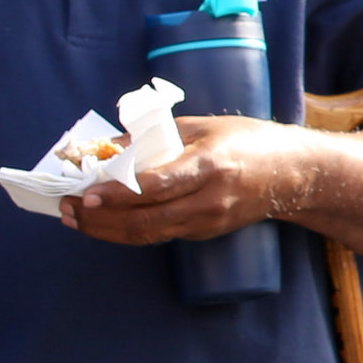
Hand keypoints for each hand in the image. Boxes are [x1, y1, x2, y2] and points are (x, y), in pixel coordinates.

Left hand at [65, 114, 306, 243]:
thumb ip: (156, 137)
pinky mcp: (206, 232)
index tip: (86, 193)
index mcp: (209, 166)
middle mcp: (208, 200)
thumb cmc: (250, 142)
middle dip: (100, 217)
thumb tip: (109, 147)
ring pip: (147, 234)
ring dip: (107, 229)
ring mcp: (208, 222)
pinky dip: (127, 230)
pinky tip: (105, 222)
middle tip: (69, 208)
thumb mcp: (203, 127)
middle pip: (144, 219)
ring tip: (77, 219)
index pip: (155, 186)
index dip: (117, 193)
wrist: (293, 175)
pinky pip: (159, 234)